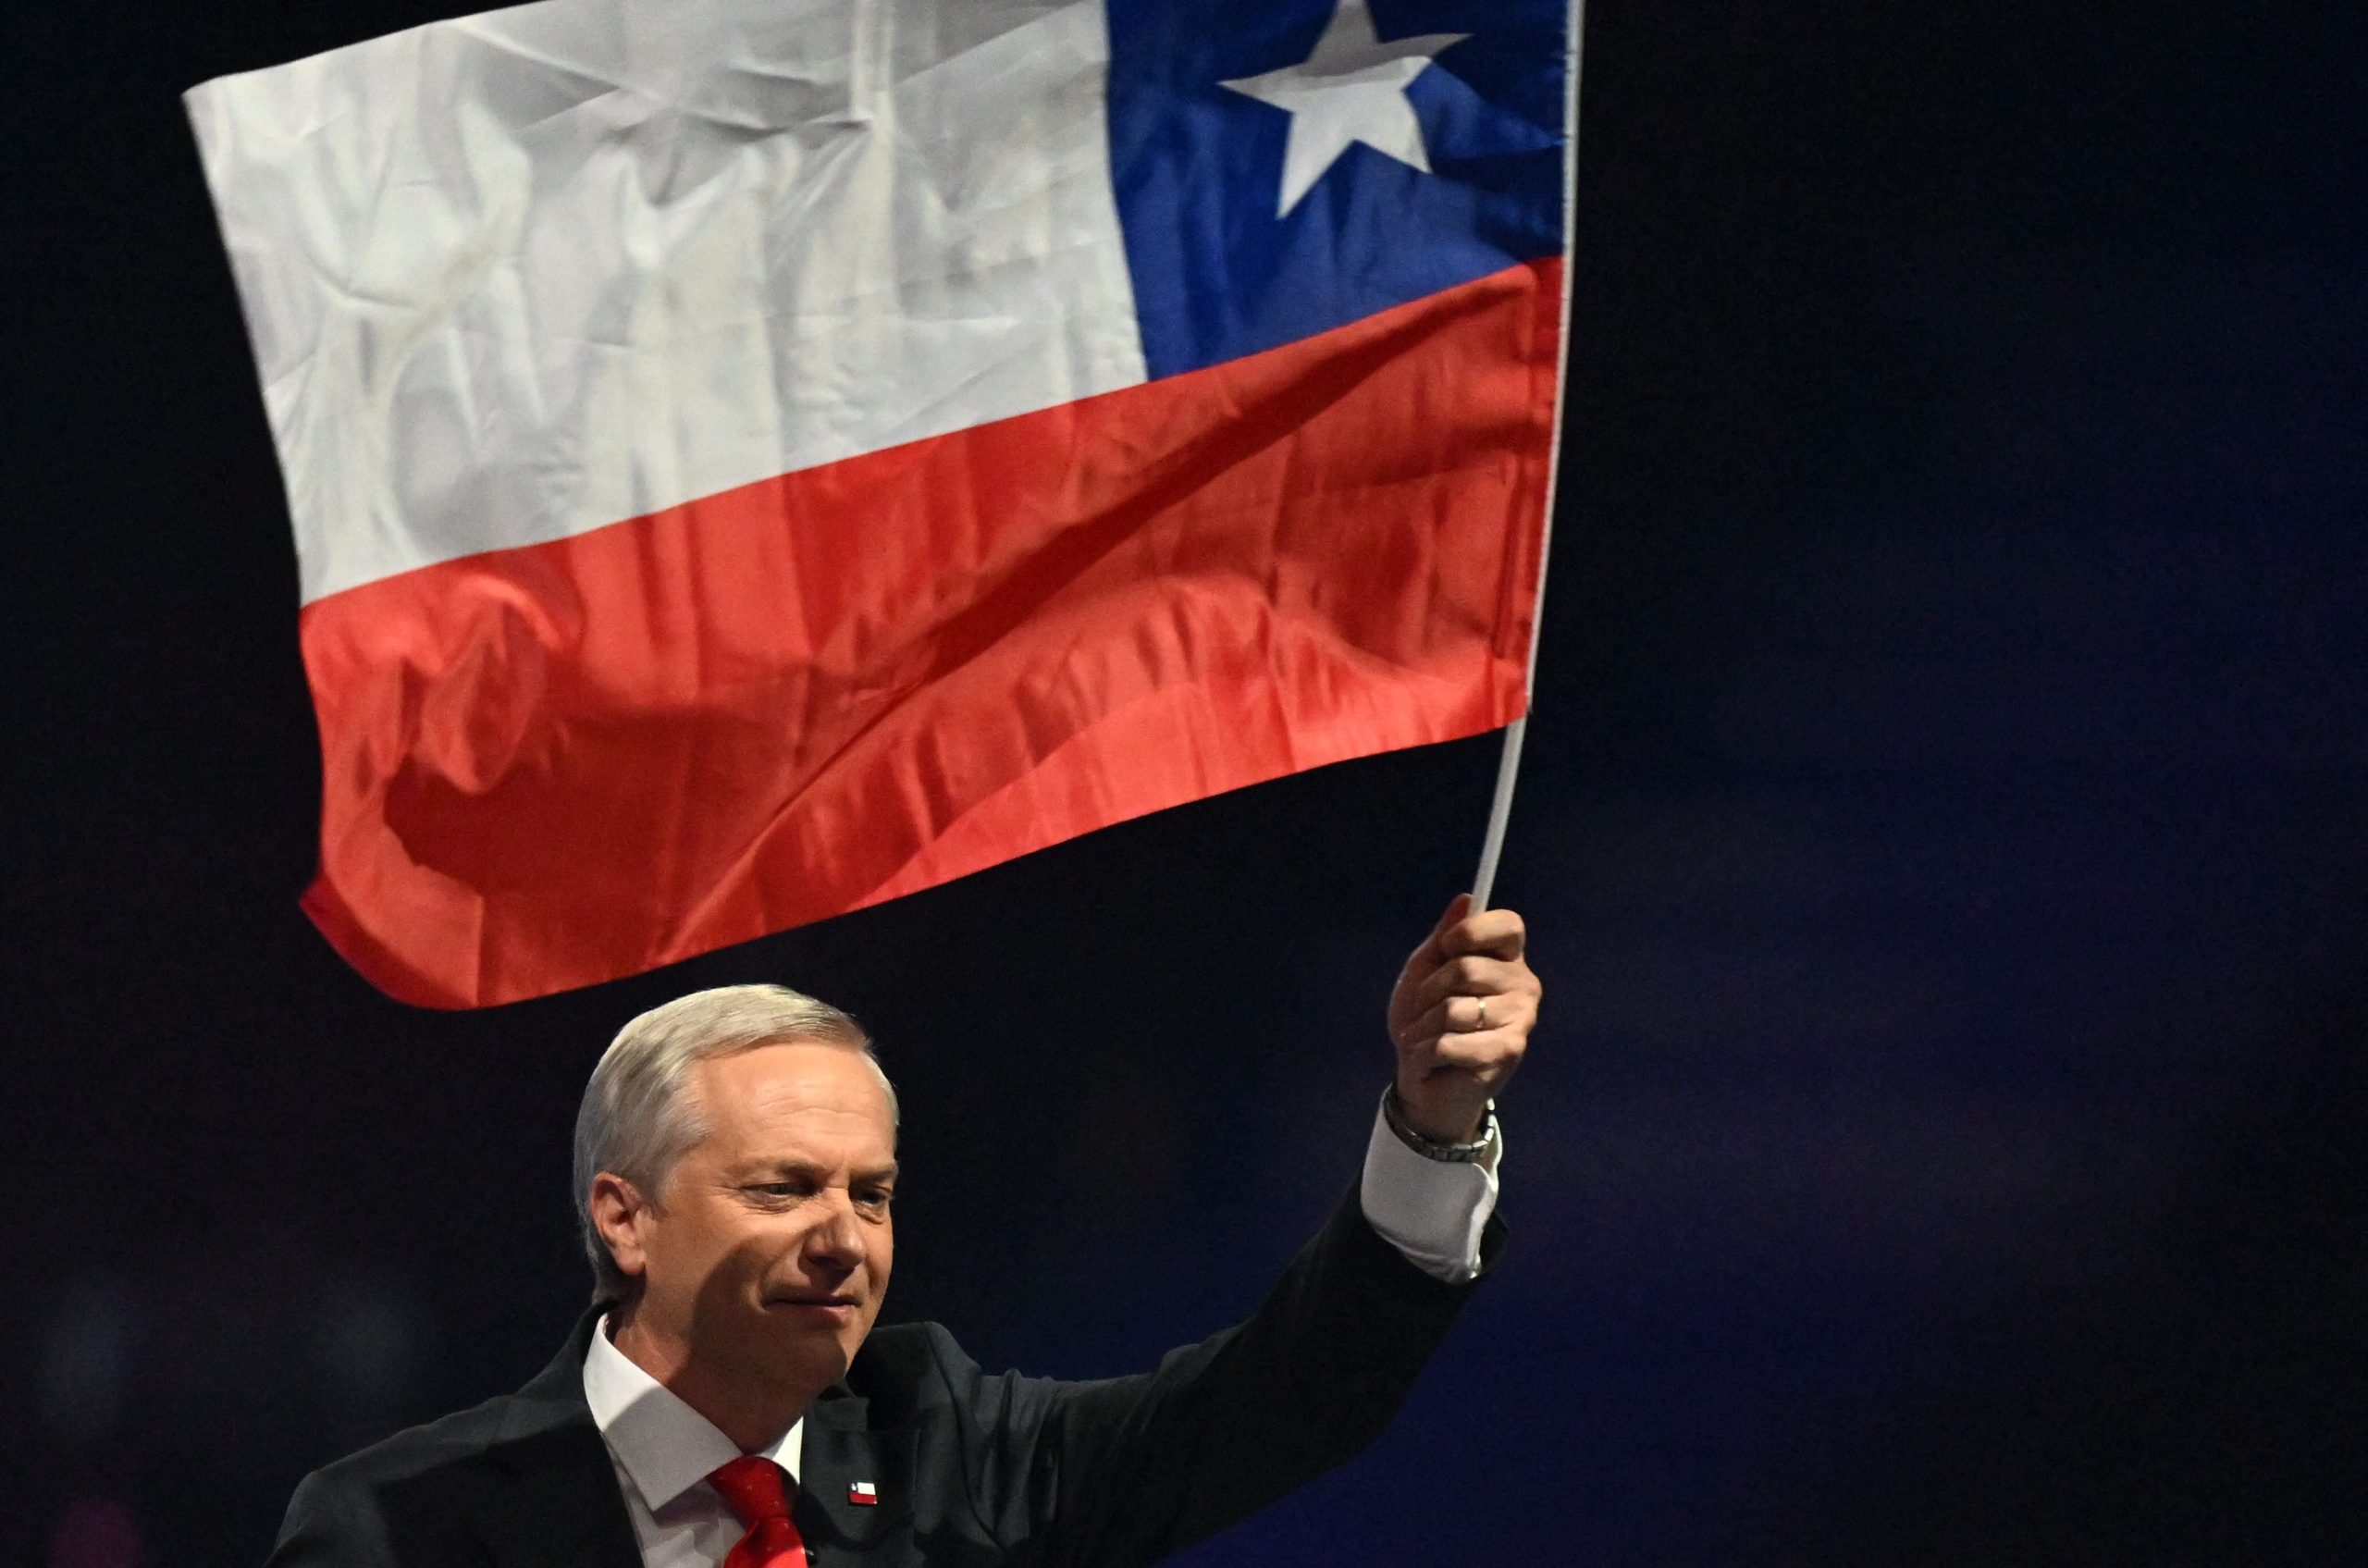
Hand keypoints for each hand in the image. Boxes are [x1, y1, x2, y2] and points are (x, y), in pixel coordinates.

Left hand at [1386, 894, 1539, 1142]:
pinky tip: (1430, 1060)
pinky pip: (1451, 1043)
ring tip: (1424, 1038)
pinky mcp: (1509, 1051)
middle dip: (1427, 992)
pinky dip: (1426, 1053)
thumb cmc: (1425, 1020)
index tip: (1444, 950)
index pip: (1508, 924)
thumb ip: (1444, 937)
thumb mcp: (1425, 971)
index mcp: (1506, 958)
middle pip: (1465, 967)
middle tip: (1423, 1011)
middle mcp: (1523, 984)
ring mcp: (1521, 1019)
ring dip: (1422, 1027)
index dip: (1471, 932)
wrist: (1422, 1078)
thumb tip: (1466, 898)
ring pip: (1453, 1009)